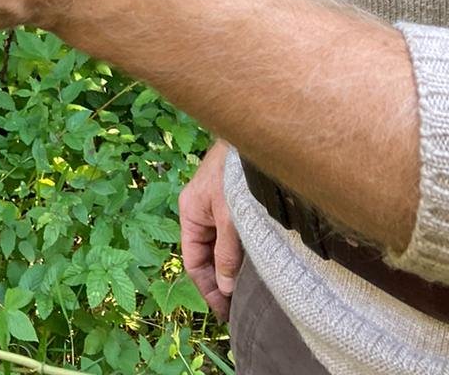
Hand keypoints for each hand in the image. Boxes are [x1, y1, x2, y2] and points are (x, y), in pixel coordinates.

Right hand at [179, 141, 243, 320]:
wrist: (255, 136)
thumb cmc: (235, 173)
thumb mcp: (230, 217)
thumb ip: (227, 253)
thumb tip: (226, 288)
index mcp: (191, 213)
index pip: (193, 261)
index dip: (207, 289)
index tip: (225, 312)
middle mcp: (202, 211)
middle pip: (207, 256)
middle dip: (220, 282)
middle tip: (239, 309)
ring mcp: (218, 206)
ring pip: (222, 246)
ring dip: (233, 268)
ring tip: (249, 293)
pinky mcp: (235, 202)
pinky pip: (235, 235)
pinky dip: (243, 252)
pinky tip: (257, 265)